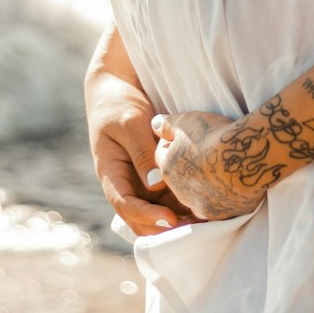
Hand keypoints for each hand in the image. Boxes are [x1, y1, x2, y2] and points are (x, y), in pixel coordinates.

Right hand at [84, 68, 201, 236]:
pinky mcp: (153, 170)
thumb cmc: (118, 102)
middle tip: (191, 227)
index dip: (146, 216)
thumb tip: (154, 185)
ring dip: (175, 216)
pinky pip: (165, 191)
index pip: (124, 204)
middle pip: (139, 215)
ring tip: (202, 219)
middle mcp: (124, 180)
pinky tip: (201, 201)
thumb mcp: (129, 124)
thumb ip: (141, 152)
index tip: (170, 220)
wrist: (117, 85)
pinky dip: (180, 200)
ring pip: (155, 207)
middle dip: (162, 226)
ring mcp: (138, 176)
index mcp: (110, 171)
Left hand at [151, 110, 274, 220]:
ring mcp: (202, 207)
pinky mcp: (223, 215)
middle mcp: (181, 193)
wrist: (244, 157)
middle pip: (181, 178)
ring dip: (206, 185)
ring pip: (200, 195)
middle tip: (207, 151)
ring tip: (223, 167)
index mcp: (169, 170)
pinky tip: (234, 183)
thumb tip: (154, 123)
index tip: (190, 136)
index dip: (174, 144)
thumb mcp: (186, 122)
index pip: (164, 156)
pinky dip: (224, 196)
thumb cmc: (212, 137)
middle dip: (189, 167)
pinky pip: (220, 206)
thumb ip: (167, 124)